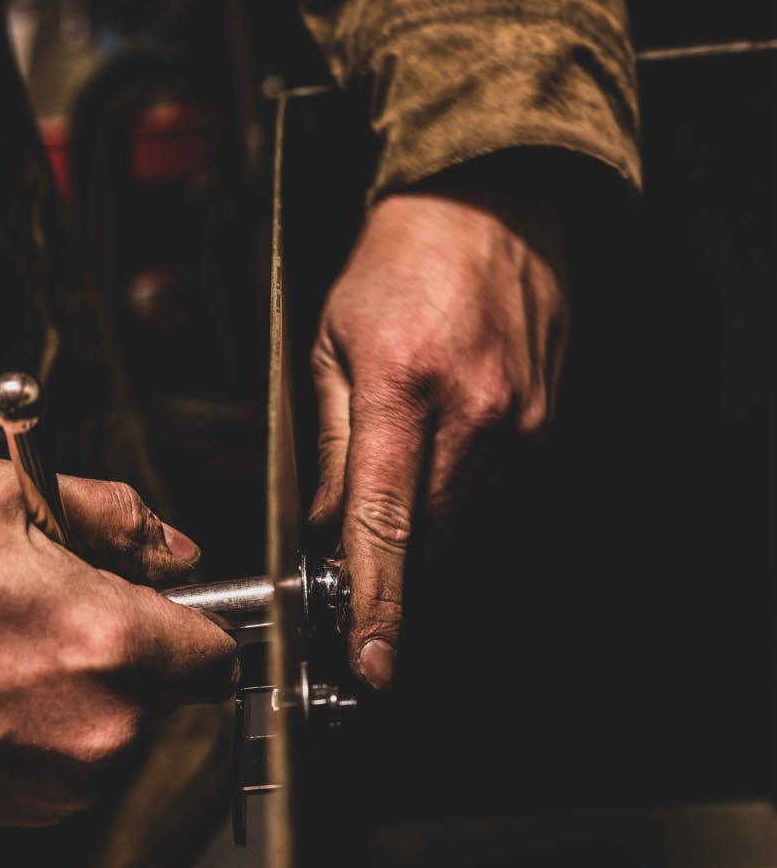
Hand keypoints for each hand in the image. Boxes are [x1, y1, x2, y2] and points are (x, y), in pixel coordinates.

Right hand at [0, 460, 237, 827]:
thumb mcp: (4, 500)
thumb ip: (116, 516)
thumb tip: (178, 550)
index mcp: (109, 641)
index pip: (218, 652)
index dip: (198, 626)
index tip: (174, 614)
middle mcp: (103, 724)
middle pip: (174, 691)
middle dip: (140, 654)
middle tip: (71, 619)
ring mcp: (67, 778)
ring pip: (128, 730)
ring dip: (99, 696)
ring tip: (19, 655)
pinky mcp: (32, 811)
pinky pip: (81, 765)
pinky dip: (60, 733)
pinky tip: (0, 697)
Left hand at [309, 188, 567, 688]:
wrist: (490, 205)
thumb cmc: (396, 265)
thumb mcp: (330, 344)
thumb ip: (328, 447)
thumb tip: (324, 530)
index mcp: (404, 391)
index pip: (386, 525)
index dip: (377, 603)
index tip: (372, 661)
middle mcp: (475, 415)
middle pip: (430, 540)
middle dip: (391, 570)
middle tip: (353, 570)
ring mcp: (520, 421)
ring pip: (463, 520)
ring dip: (423, 529)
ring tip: (397, 479)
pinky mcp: (544, 421)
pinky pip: (493, 486)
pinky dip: (456, 491)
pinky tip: (438, 447)